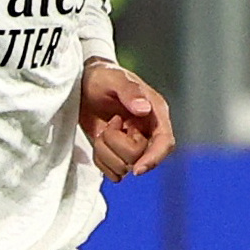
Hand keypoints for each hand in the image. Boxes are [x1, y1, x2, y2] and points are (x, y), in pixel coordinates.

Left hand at [78, 58, 174, 179]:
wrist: (84, 84)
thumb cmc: (103, 76)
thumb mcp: (115, 78)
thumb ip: (130, 92)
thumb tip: (144, 109)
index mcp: (155, 113)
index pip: (164, 142)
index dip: (154, 158)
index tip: (137, 169)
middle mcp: (147, 132)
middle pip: (139, 158)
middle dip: (117, 144)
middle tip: (111, 122)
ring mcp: (132, 144)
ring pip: (123, 167)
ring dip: (106, 151)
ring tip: (104, 129)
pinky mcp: (117, 153)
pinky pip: (111, 172)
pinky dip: (101, 160)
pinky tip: (99, 141)